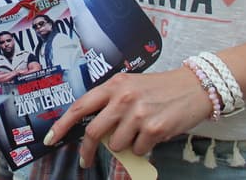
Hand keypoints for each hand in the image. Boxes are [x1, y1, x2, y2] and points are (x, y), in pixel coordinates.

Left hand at [45, 68, 212, 166]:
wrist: (194, 87)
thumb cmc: (160, 89)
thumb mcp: (131, 86)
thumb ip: (111, 103)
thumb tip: (93, 131)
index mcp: (113, 85)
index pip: (80, 106)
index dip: (62, 124)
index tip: (51, 138)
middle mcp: (123, 98)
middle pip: (93, 131)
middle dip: (87, 150)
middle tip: (86, 160)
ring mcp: (138, 114)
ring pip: (116, 145)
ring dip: (124, 145)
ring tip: (139, 131)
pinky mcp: (153, 129)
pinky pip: (137, 150)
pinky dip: (143, 148)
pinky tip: (153, 133)